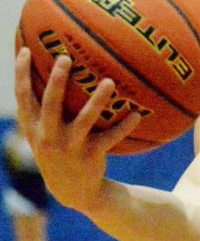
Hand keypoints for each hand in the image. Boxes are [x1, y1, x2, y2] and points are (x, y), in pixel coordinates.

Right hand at [14, 48, 140, 211]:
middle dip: (57, 81)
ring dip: (97, 101)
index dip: (21, 74)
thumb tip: (53, 72)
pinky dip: (124, 126)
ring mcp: (69, 147)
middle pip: (50, 104)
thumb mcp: (44, 133)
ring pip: (84, 121)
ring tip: (109, 81)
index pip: (23, 97)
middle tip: (66, 57)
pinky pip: (110, 138)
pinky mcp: (90, 157)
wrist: (71, 190)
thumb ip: (45, 108)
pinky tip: (137, 114)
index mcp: (34, 127)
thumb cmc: (60, 150)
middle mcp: (48, 136)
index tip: (26, 49)